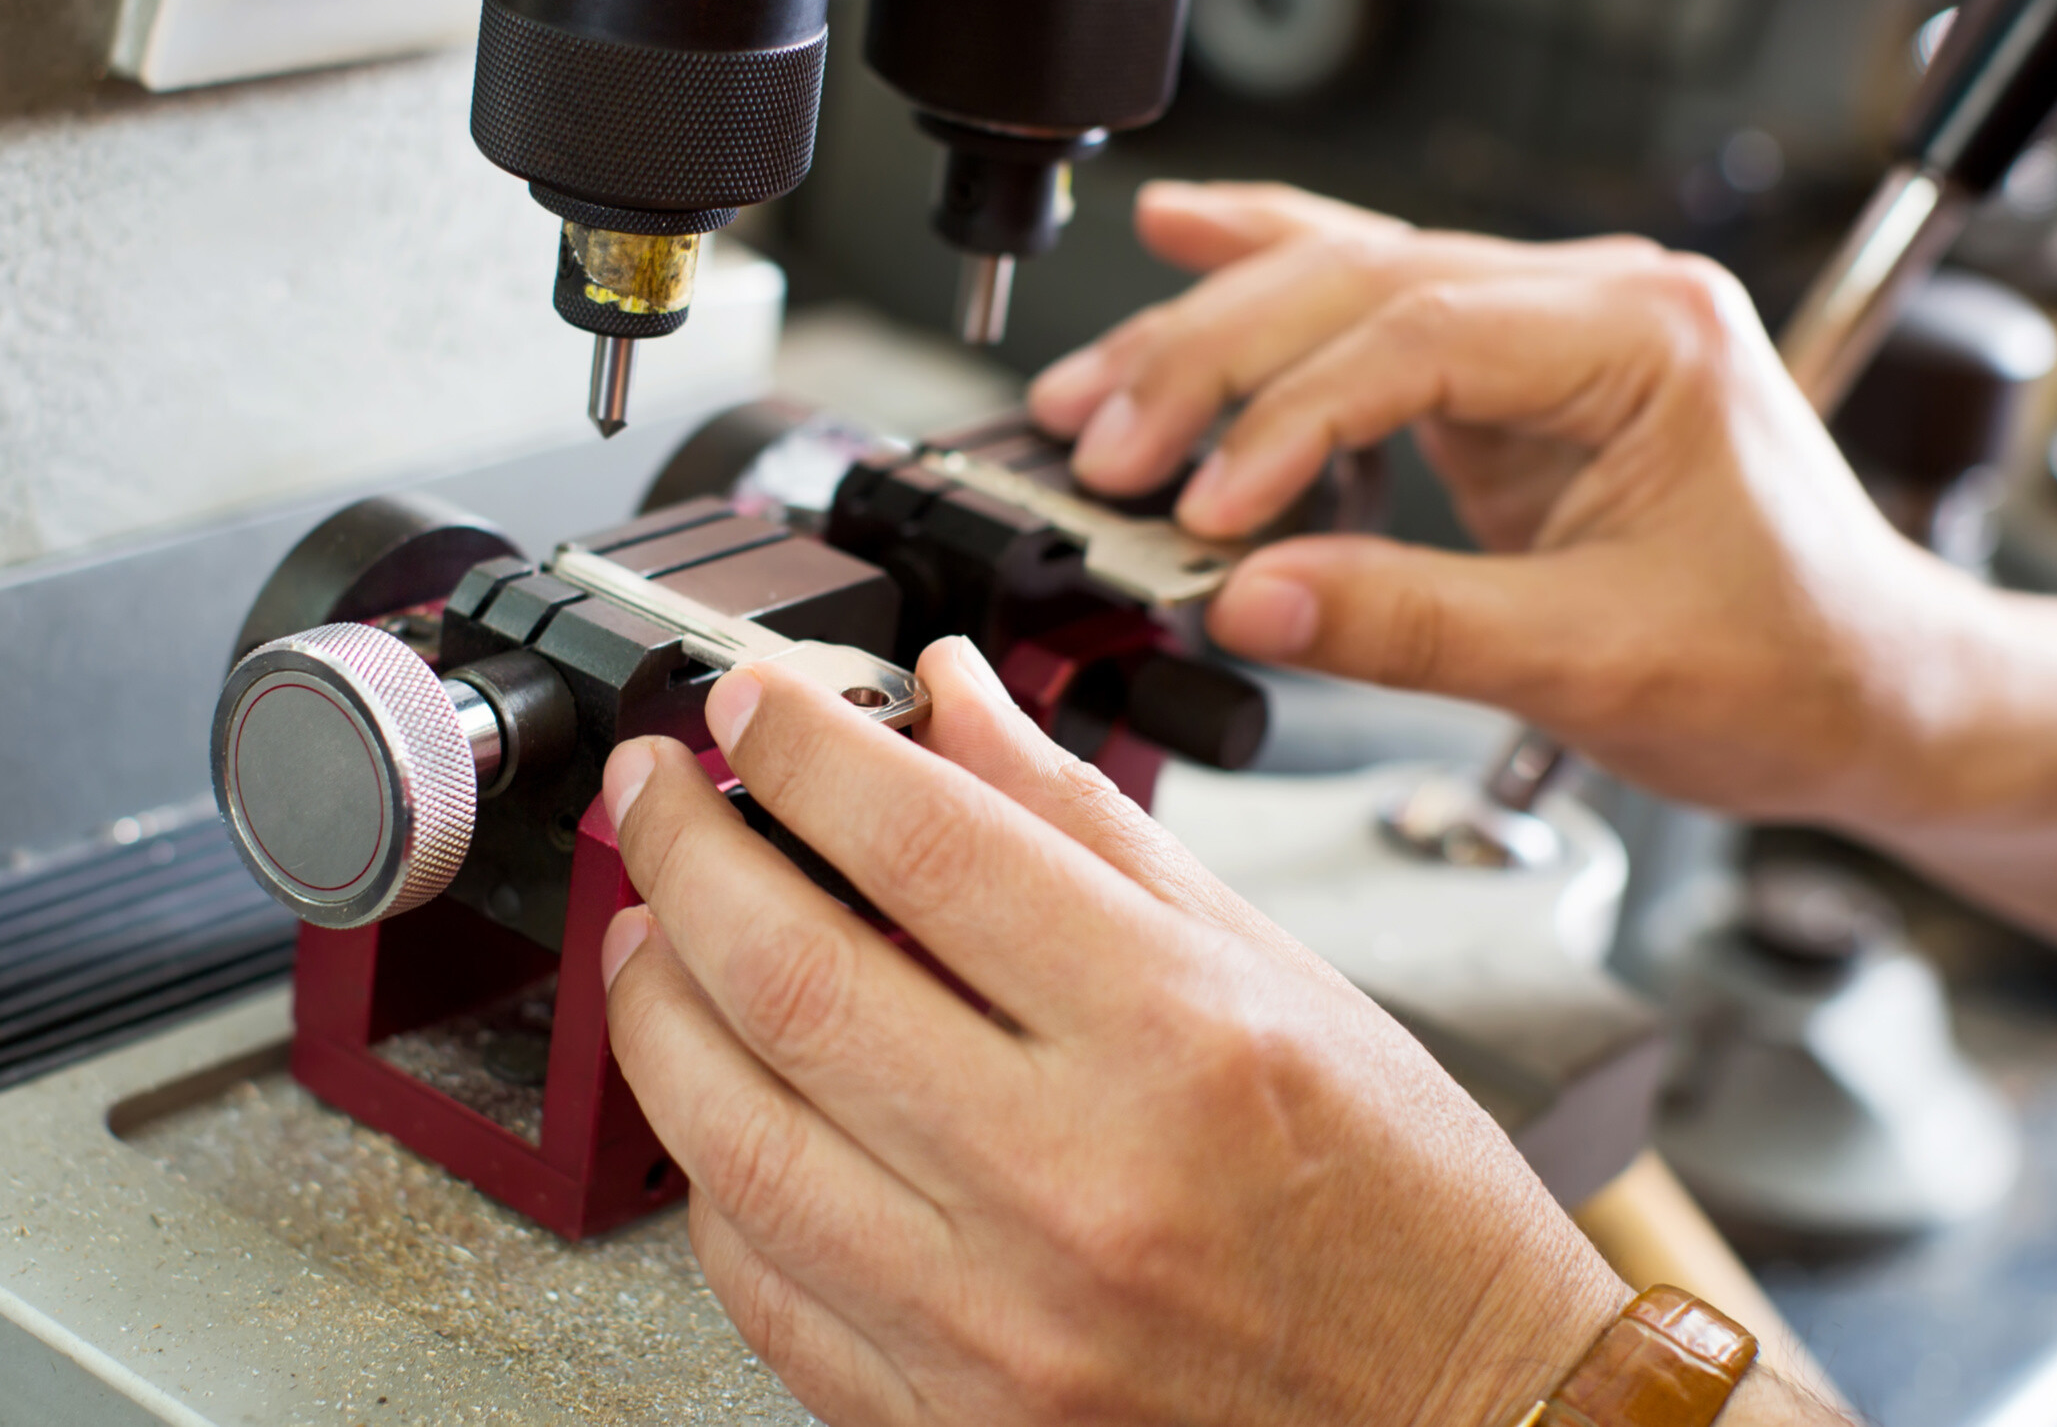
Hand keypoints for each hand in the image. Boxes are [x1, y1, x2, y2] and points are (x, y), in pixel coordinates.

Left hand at [600, 640, 1627, 1426]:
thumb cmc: (1406, 1210)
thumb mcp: (1281, 976)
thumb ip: (1089, 827)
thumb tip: (957, 702)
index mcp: (1175, 1037)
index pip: (926, 843)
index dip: (801, 748)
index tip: (748, 706)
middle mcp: (1073, 1180)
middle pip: (791, 974)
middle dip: (683, 850)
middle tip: (653, 791)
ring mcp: (996, 1324)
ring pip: (734, 1134)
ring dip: (657, 1005)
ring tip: (650, 930)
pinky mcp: (950, 1424)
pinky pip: (763, 1286)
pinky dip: (712, 1175)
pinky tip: (722, 1101)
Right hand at [1029, 180, 1974, 830]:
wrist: (1880, 688)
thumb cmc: (1794, 666)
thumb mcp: (1599, 663)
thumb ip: (1411, 624)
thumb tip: (1247, 601)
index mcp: (1648, 336)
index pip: (1421, 337)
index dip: (1291, 423)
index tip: (1204, 515)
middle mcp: (1599, 300)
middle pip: (1362, 281)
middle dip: (1213, 360)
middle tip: (1102, 441)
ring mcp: (1555, 327)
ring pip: (1351, 280)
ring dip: (1213, 329)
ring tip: (1096, 387)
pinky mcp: (1516, 374)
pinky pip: (1376, 304)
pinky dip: (1272, 280)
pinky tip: (1188, 235)